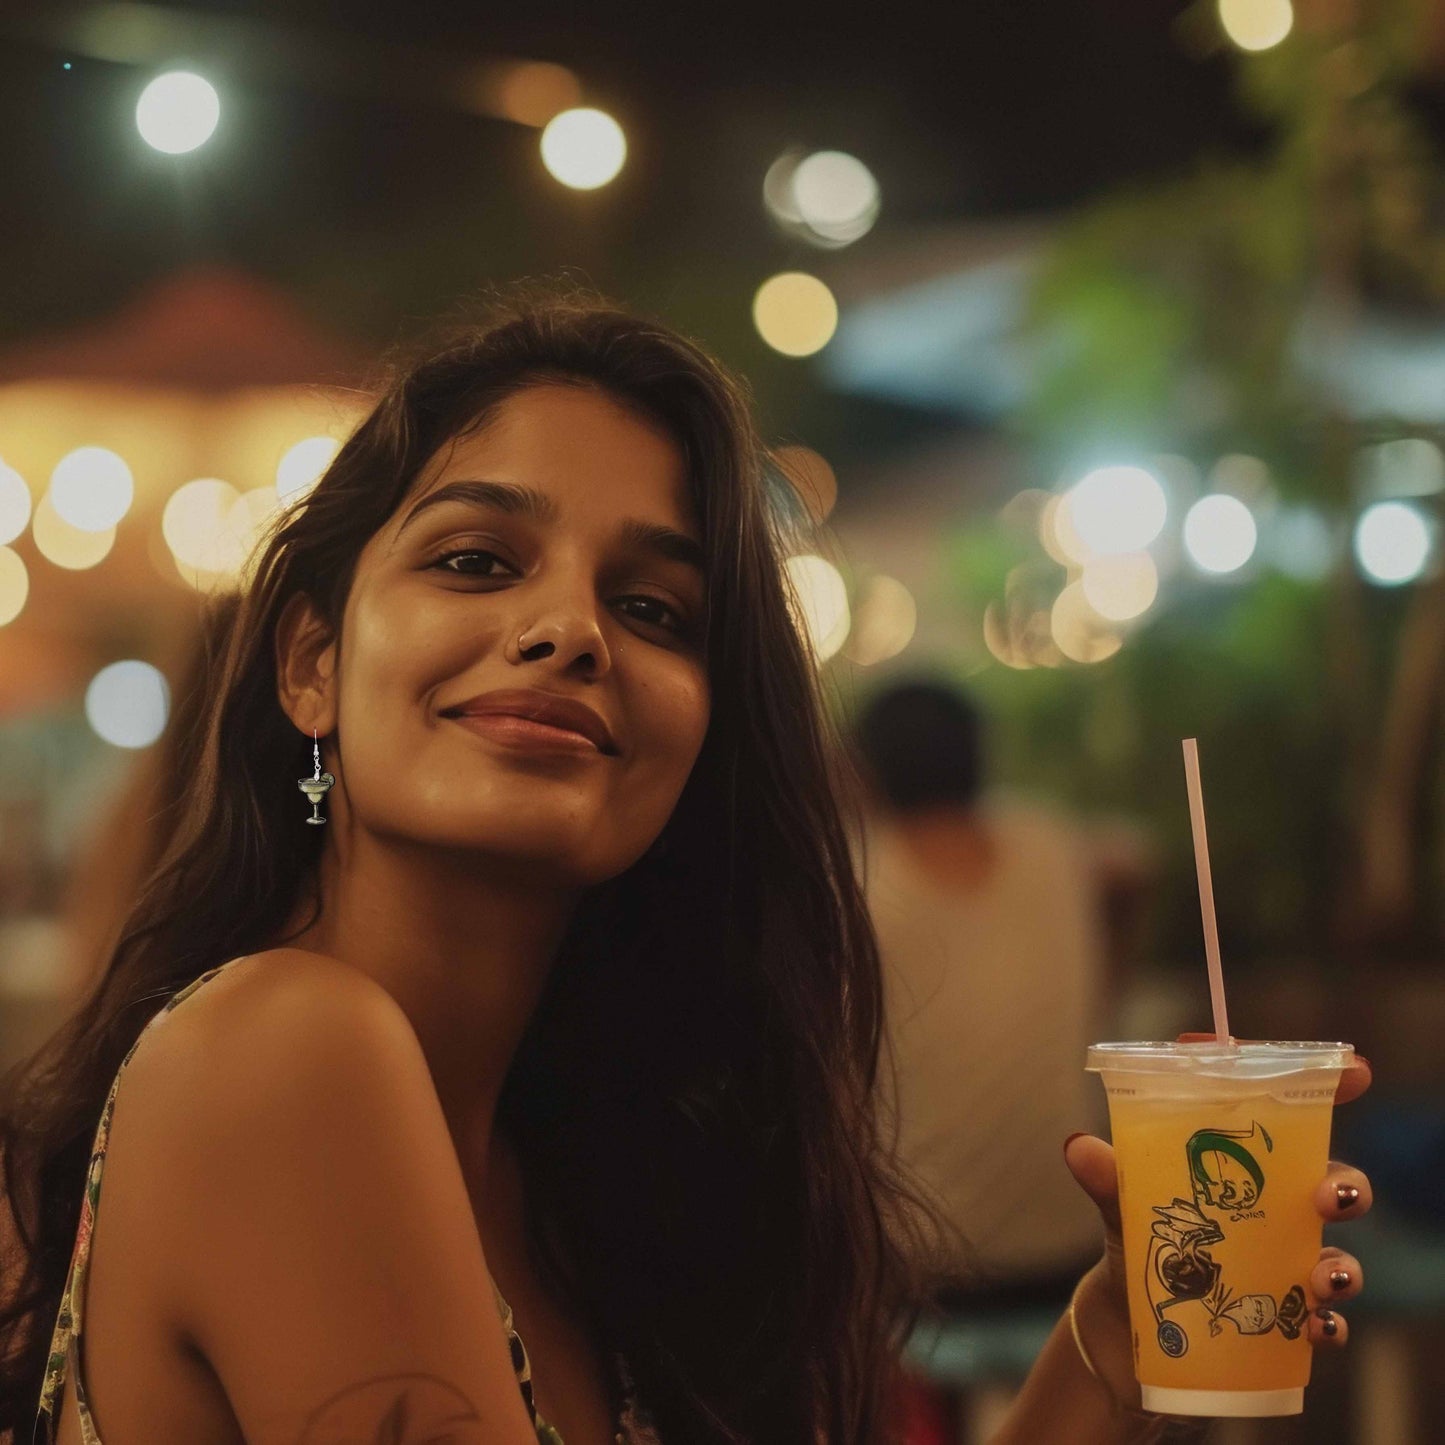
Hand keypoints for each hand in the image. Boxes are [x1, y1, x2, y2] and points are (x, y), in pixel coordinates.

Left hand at [1061, 1039, 1373, 1408]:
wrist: (1125, 1317)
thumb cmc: (1139, 1236)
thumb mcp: (1122, 1200)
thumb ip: (1108, 1175)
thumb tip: (1078, 1146)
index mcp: (1246, 1164)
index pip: (1296, 1118)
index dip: (1330, 1089)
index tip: (1355, 1072)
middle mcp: (1278, 1210)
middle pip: (1334, 1185)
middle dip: (1344, 1186)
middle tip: (1323, 1195)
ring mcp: (1287, 1264)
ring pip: (1338, 1258)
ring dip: (1342, 1266)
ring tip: (1318, 1276)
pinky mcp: (1283, 1319)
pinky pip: (1324, 1322)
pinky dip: (1327, 1325)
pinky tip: (1315, 1327)